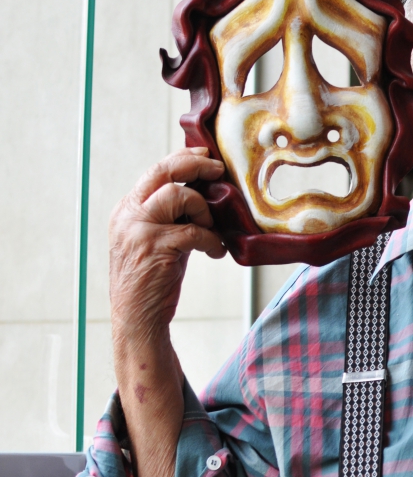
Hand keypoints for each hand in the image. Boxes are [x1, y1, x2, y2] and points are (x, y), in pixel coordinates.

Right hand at [108, 148, 225, 476]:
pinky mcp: (153, 248)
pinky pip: (193, 231)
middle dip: (196, 165)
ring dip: (205, 210)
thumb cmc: (154, 280)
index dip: (185, 159)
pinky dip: (211, 240)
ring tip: (213, 231)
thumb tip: (209, 193)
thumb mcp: (160, 240)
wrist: (137, 320)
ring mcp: (137, 230)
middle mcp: (128, 214)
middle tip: (220, 171)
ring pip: (179, 195)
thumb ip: (174, 216)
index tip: (209, 156)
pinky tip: (216, 254)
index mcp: (127, 209)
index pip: (156, 170)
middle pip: (163, 171)